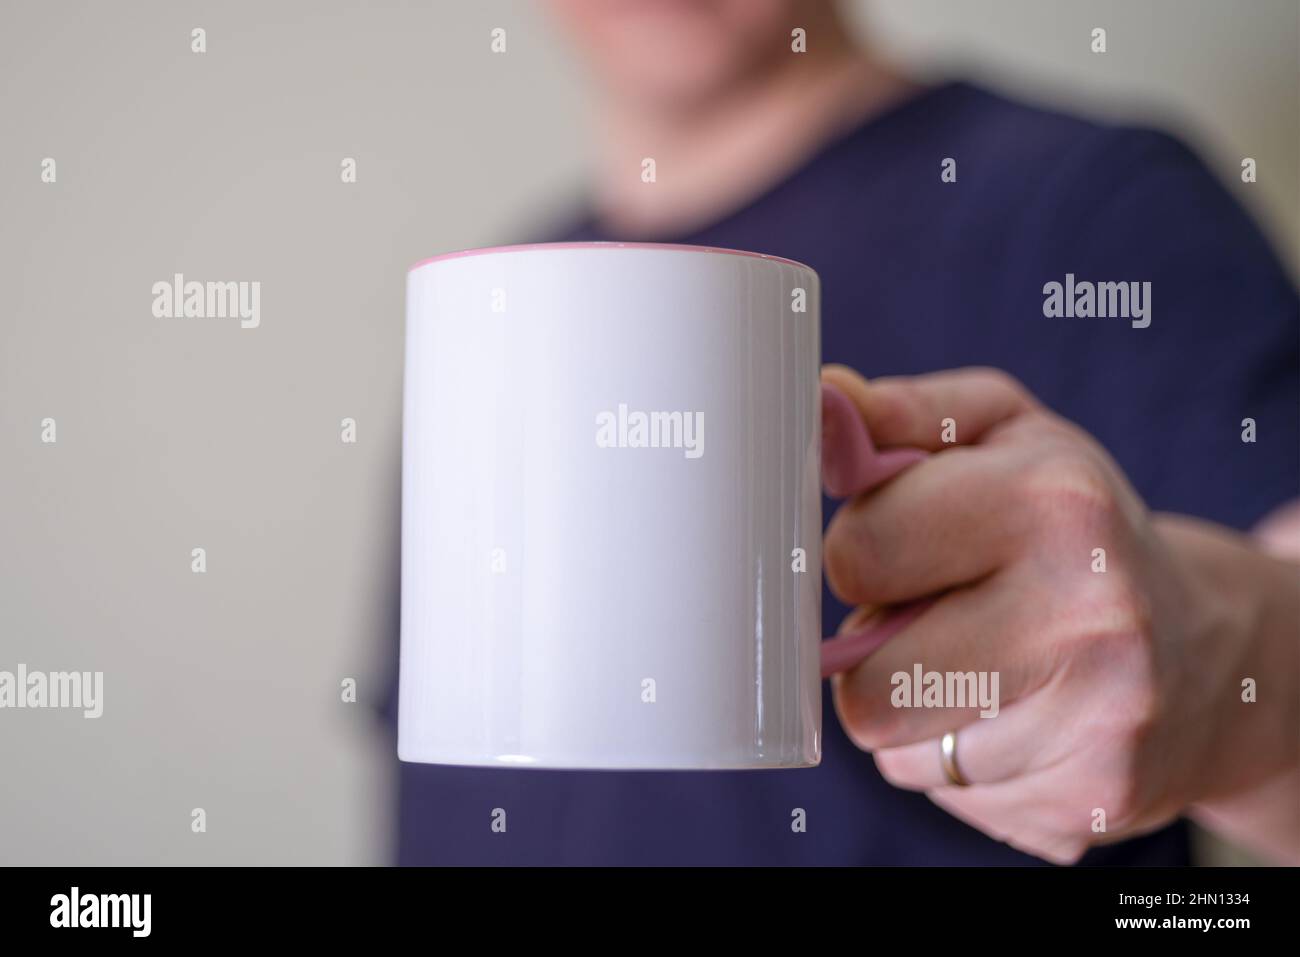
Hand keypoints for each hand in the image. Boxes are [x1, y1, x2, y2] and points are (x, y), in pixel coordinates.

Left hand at [819, 364, 1299, 862]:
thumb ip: (899, 414)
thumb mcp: (1002, 434)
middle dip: (875, 651)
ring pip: (898, 751)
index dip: (859, 554)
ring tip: (981, 665)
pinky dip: (956, 757)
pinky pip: (946, 794)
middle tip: (934, 615)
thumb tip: (822, 401)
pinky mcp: (1088, 801)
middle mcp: (1087, 617)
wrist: (1202, 648)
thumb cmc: (1071, 526)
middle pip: (865, 688)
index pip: (857, 556)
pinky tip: (1015, 715)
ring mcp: (1095, 724)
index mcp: (1055, 502)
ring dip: (912, 711)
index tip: (903, 547)